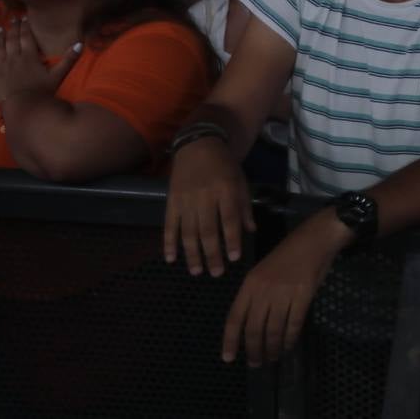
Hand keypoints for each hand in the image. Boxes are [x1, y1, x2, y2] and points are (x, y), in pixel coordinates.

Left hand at [0, 17, 80, 104]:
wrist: (23, 106)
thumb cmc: (42, 91)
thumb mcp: (58, 75)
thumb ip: (69, 59)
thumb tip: (80, 44)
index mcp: (28, 56)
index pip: (26, 36)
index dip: (25, 26)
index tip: (24, 17)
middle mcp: (13, 57)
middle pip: (11, 39)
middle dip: (12, 27)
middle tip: (13, 19)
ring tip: (0, 29)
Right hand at [163, 135, 253, 276]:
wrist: (197, 145)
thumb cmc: (224, 165)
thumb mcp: (241, 181)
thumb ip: (244, 207)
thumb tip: (250, 231)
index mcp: (225, 190)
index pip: (229, 219)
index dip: (231, 240)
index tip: (233, 258)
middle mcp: (205, 197)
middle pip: (208, 230)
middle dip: (212, 254)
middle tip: (216, 273)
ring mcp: (186, 200)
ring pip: (188, 231)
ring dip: (192, 254)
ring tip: (196, 271)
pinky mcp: (171, 201)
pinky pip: (169, 225)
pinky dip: (169, 242)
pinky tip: (171, 258)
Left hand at [221, 213, 344, 365]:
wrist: (316, 238)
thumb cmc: (289, 252)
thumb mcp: (263, 269)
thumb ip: (256, 293)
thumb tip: (252, 321)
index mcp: (250, 283)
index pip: (234, 317)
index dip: (230, 340)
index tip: (228, 358)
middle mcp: (263, 291)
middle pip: (254, 328)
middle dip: (254, 350)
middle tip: (256, 363)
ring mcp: (284, 294)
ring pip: (273, 330)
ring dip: (272, 348)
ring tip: (272, 358)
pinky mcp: (303, 296)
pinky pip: (294, 324)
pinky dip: (290, 339)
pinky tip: (288, 346)